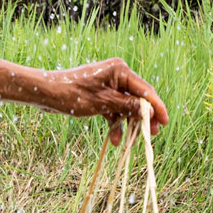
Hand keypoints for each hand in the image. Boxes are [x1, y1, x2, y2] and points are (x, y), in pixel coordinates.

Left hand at [39, 58, 168, 144]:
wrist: (46, 94)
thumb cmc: (73, 94)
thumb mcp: (103, 102)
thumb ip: (128, 106)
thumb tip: (149, 112)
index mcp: (120, 70)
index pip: (145, 89)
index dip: (157, 107)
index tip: (165, 122)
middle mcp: (116, 75)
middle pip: (137, 99)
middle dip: (142, 118)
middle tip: (150, 134)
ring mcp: (108, 86)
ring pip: (125, 107)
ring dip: (127, 124)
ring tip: (130, 142)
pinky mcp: (100, 96)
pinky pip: (113, 110)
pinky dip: (114, 123)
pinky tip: (113, 140)